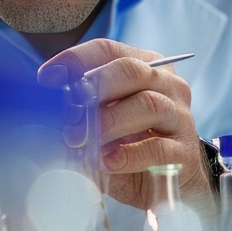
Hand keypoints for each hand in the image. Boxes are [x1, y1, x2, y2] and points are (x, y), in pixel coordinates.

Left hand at [38, 39, 214, 218]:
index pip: (108, 50)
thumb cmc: (134, 142)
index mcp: (144, 67)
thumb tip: (50, 113)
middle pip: (132, 70)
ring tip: (84, 139)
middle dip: (96, 86)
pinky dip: (128, 154)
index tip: (47, 77)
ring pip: (149, 104)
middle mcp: (166, 84)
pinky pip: (158, 147)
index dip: (76, 60)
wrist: (176, 180)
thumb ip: (84, 112)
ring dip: (110, 121)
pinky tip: (107, 161)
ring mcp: (179, 116)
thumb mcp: (107, 121)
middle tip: (69, 111)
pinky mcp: (184, 151)